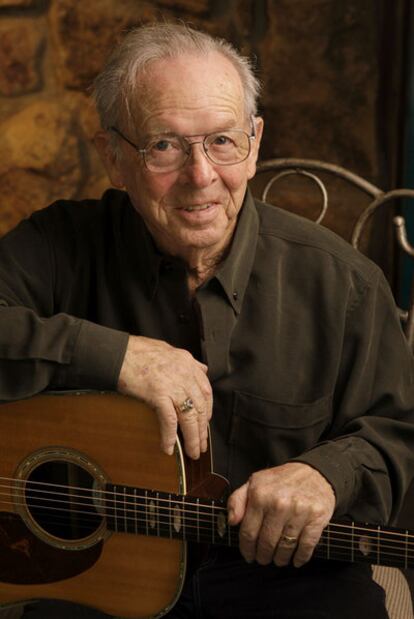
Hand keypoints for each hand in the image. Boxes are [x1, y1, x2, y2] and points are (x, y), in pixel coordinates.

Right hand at [117, 335, 211, 458]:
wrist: (118, 353)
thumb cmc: (137, 351)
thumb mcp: (168, 349)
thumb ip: (186, 361)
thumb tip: (202, 368)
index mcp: (188, 363)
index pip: (206, 391)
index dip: (208, 410)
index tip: (205, 422)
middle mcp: (185, 374)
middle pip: (201, 407)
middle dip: (203, 429)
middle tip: (202, 444)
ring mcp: (173, 385)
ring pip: (190, 417)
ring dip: (193, 438)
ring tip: (192, 451)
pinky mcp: (159, 394)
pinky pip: (169, 420)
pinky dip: (170, 437)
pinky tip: (168, 448)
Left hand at [227, 462, 335, 566]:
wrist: (313, 472)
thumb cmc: (281, 480)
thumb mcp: (254, 482)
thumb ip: (237, 500)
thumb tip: (231, 521)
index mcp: (260, 495)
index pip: (248, 532)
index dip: (246, 549)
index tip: (248, 555)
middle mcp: (279, 504)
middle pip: (266, 543)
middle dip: (263, 556)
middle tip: (263, 559)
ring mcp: (299, 512)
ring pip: (285, 548)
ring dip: (280, 559)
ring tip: (278, 560)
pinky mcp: (316, 518)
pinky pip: (306, 546)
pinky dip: (300, 558)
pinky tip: (296, 560)